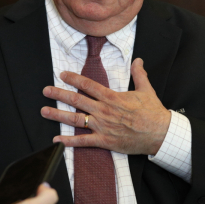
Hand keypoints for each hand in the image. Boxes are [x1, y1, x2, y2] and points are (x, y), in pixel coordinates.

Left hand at [41, 58, 171, 154]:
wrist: (160, 133)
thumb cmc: (153, 112)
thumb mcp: (146, 89)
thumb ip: (139, 74)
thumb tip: (138, 60)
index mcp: (112, 97)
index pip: (88, 85)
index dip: (74, 78)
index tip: (62, 74)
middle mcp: (104, 111)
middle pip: (77, 100)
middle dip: (59, 94)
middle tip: (46, 90)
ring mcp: (102, 127)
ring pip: (76, 120)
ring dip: (58, 115)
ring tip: (44, 111)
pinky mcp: (105, 141)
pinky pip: (83, 142)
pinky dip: (69, 142)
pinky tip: (57, 142)